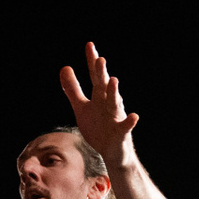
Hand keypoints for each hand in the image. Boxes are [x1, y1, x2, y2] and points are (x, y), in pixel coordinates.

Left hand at [59, 42, 137, 168]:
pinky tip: (134, 116)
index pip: (95, 77)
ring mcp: (116, 118)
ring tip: (113, 81)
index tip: (89, 45)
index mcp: (99, 97)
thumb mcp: (82, 107)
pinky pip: (126, 127)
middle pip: (104, 87)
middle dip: (102, 74)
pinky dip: (130, 122)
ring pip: (115, 104)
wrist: (112, 153)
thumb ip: (73, 89)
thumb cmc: (99, 128)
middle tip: (100, 59)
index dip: (92, 62)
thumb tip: (65, 67)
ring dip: (114, 93)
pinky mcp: (121, 133)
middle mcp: (108, 104)